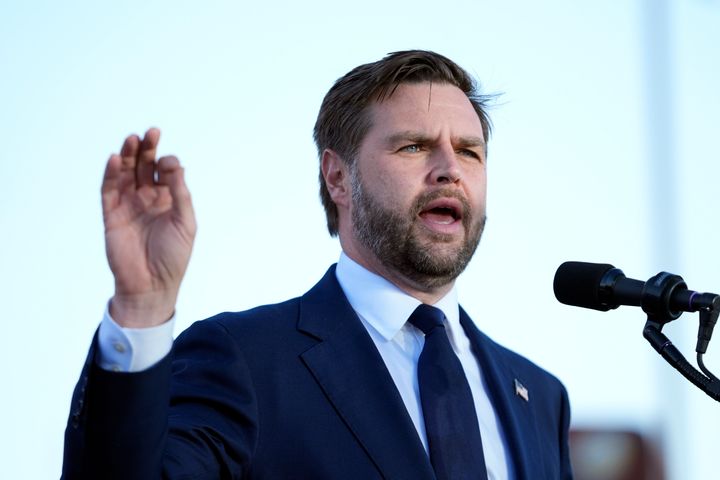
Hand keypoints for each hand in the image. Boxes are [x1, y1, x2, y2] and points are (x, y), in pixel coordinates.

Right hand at [102, 128, 195, 327]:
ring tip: (132, 139)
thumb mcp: (186, 223)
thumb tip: (174, 165)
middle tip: (151, 132)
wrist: (152, 285)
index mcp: (169, 200)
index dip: (168, 163)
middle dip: (148, 149)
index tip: (170, 165)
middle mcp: (148, 199)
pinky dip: (110, 174)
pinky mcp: (112, 214)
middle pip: (145, 167)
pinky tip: (113, 158)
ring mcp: (129, 205)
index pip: (166, 172)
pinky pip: (109, 190)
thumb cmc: (174, 257)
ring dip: (127, 155)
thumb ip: (181, 194)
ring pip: (125, 173)